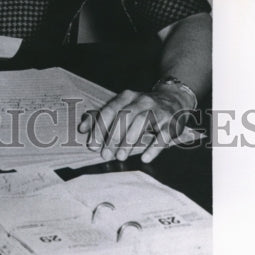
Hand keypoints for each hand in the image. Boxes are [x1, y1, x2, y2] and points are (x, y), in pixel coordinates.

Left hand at [78, 87, 196, 163]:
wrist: (173, 99)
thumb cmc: (142, 107)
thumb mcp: (123, 107)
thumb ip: (101, 117)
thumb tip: (81, 128)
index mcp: (127, 96)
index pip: (110, 110)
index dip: (100, 127)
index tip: (93, 144)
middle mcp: (142, 100)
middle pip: (125, 116)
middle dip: (113, 137)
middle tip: (105, 154)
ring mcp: (158, 110)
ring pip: (141, 123)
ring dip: (129, 141)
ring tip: (120, 157)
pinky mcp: (172, 122)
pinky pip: (163, 135)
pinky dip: (153, 147)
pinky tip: (144, 157)